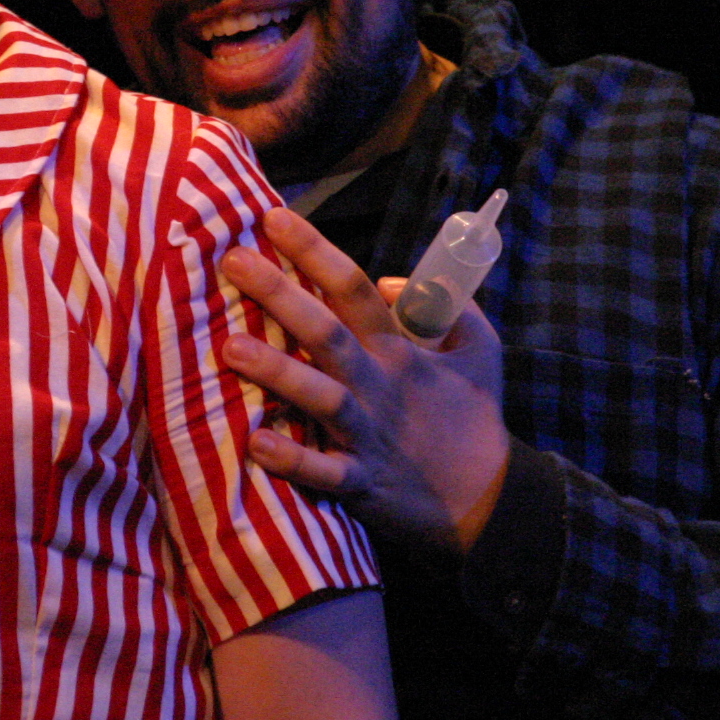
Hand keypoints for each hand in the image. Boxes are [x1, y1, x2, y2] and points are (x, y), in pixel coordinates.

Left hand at [221, 207, 510, 557]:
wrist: (490, 502)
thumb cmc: (475, 420)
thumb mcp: (481, 350)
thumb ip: (449, 307)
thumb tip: (392, 279)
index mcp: (400, 349)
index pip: (353, 287)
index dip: (314, 250)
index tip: (272, 218)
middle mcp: (379, 384)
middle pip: (326, 331)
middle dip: (279, 294)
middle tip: (233, 261)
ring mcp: (369, 434)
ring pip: (321, 396)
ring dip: (276, 372)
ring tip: (230, 347)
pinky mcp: (363, 483)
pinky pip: (324, 472)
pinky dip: (293, 460)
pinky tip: (256, 444)